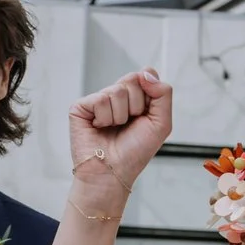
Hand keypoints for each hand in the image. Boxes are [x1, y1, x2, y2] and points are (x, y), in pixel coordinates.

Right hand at [67, 69, 171, 201]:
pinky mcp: (81, 107)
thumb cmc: (135, 152)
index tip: (145, 114)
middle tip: (129, 124)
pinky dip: (105, 118)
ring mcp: (98, 100)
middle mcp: (116, 96)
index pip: (146, 75)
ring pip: (116, 90)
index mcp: (135, 98)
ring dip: (120, 115)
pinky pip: (100, 99)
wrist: (113, 172)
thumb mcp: (162, 123)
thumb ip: (163, 93)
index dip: (149, 93)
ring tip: (113, 129)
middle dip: (136, 105)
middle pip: (133, 78)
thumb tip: (146, 72)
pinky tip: (99, 128)